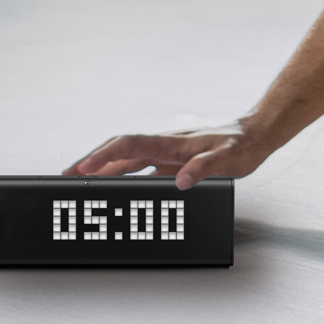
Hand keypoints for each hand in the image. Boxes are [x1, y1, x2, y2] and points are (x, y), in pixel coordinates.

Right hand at [64, 122, 265, 189]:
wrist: (256, 136)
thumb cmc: (242, 145)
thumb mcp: (227, 159)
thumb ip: (204, 168)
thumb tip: (180, 181)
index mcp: (170, 142)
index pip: (128, 145)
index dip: (104, 156)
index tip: (83, 167)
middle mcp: (163, 146)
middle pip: (118, 152)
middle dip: (92, 162)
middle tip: (67, 175)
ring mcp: (166, 154)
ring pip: (126, 161)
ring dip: (104, 171)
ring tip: (81, 183)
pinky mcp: (171, 162)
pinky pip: (140, 169)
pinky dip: (123, 178)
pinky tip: (115, 187)